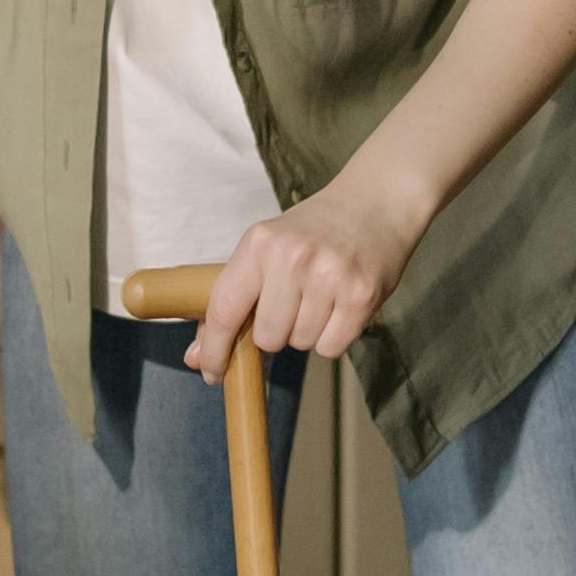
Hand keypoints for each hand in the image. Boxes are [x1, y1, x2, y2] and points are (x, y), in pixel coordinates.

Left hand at [187, 161, 433, 379]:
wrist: (376, 202)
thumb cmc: (313, 231)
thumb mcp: (265, 248)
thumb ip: (232, 299)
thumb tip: (199, 358)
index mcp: (260, 244)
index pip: (225, 310)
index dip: (215, 349)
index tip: (210, 372)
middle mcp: (292, 258)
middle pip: (267, 337)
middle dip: (276, 332)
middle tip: (292, 303)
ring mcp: (329, 276)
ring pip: (300, 343)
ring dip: (307, 332)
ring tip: (320, 296)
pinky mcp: (361, 296)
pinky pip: (331, 348)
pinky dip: (333, 337)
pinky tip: (339, 307)